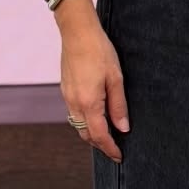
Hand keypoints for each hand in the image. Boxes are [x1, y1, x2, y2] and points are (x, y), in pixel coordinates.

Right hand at [60, 8, 128, 160]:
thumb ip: (119, 106)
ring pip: (78, 124)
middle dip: (100, 144)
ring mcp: (67, 96)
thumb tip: (123, 128)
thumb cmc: (99, 51)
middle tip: (115, 150)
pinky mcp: (65, 89)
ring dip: (91, 133)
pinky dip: (85, 121)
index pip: (99, 135)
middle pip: (86, 134)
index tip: (119, 157)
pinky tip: (96, 117)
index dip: (110, 148)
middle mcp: (74, 103)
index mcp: (89, 102)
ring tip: (108, 136)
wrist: (77, 32)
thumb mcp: (116, 79)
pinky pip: (74, 113)